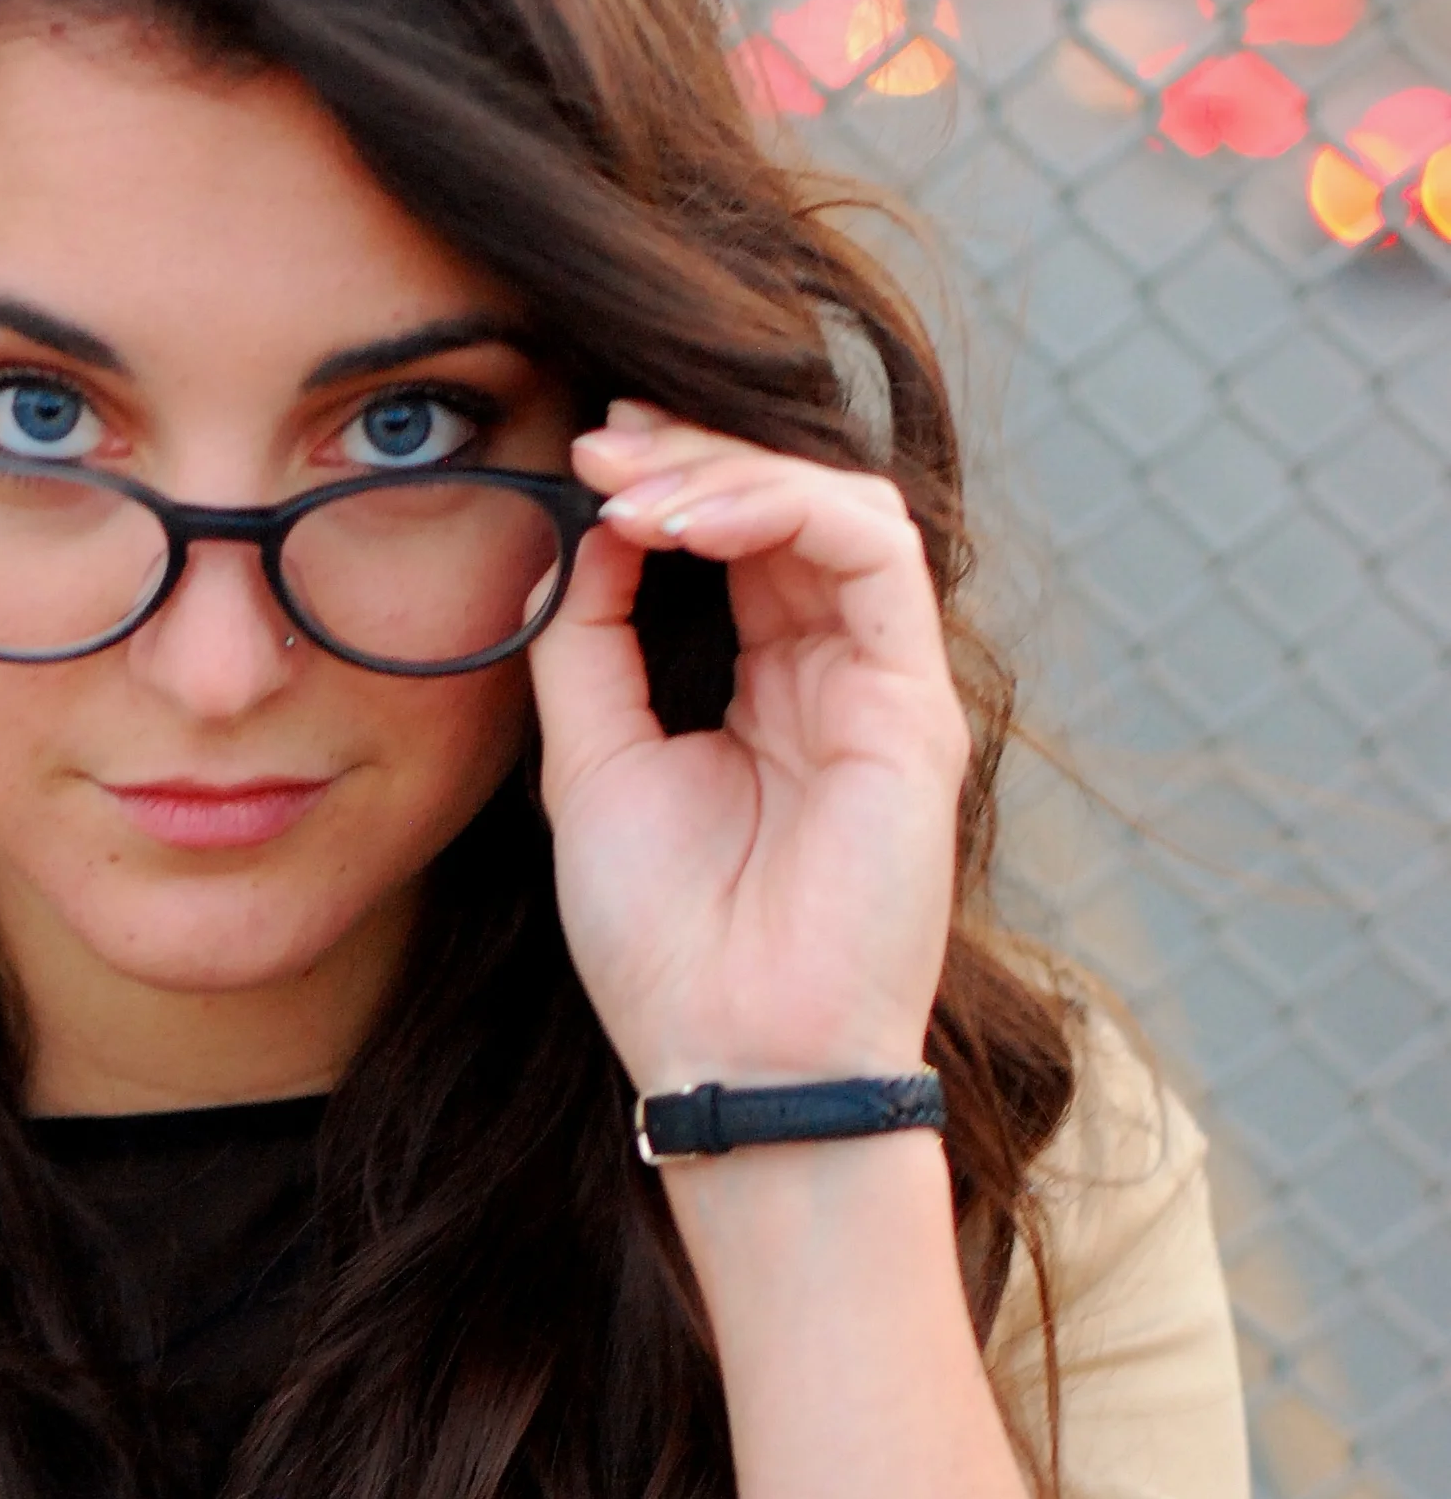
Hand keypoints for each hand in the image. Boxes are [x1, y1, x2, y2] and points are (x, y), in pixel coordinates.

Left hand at [527, 405, 970, 1099]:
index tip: (581, 460)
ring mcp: (882, 684)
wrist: (728, 1054)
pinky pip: (874, 554)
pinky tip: (691, 524)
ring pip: (838, 506)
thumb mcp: (589, 761)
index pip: (735, 538)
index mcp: (762, 688)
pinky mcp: (917, 703)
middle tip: (598, 445)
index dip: (666, 478)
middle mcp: (833, 673)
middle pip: (786, 504)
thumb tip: (582, 525)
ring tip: (633, 491)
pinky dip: (782, 511)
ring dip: (731, 472)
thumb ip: (587, 641)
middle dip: (690, 453)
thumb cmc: (661, 940)